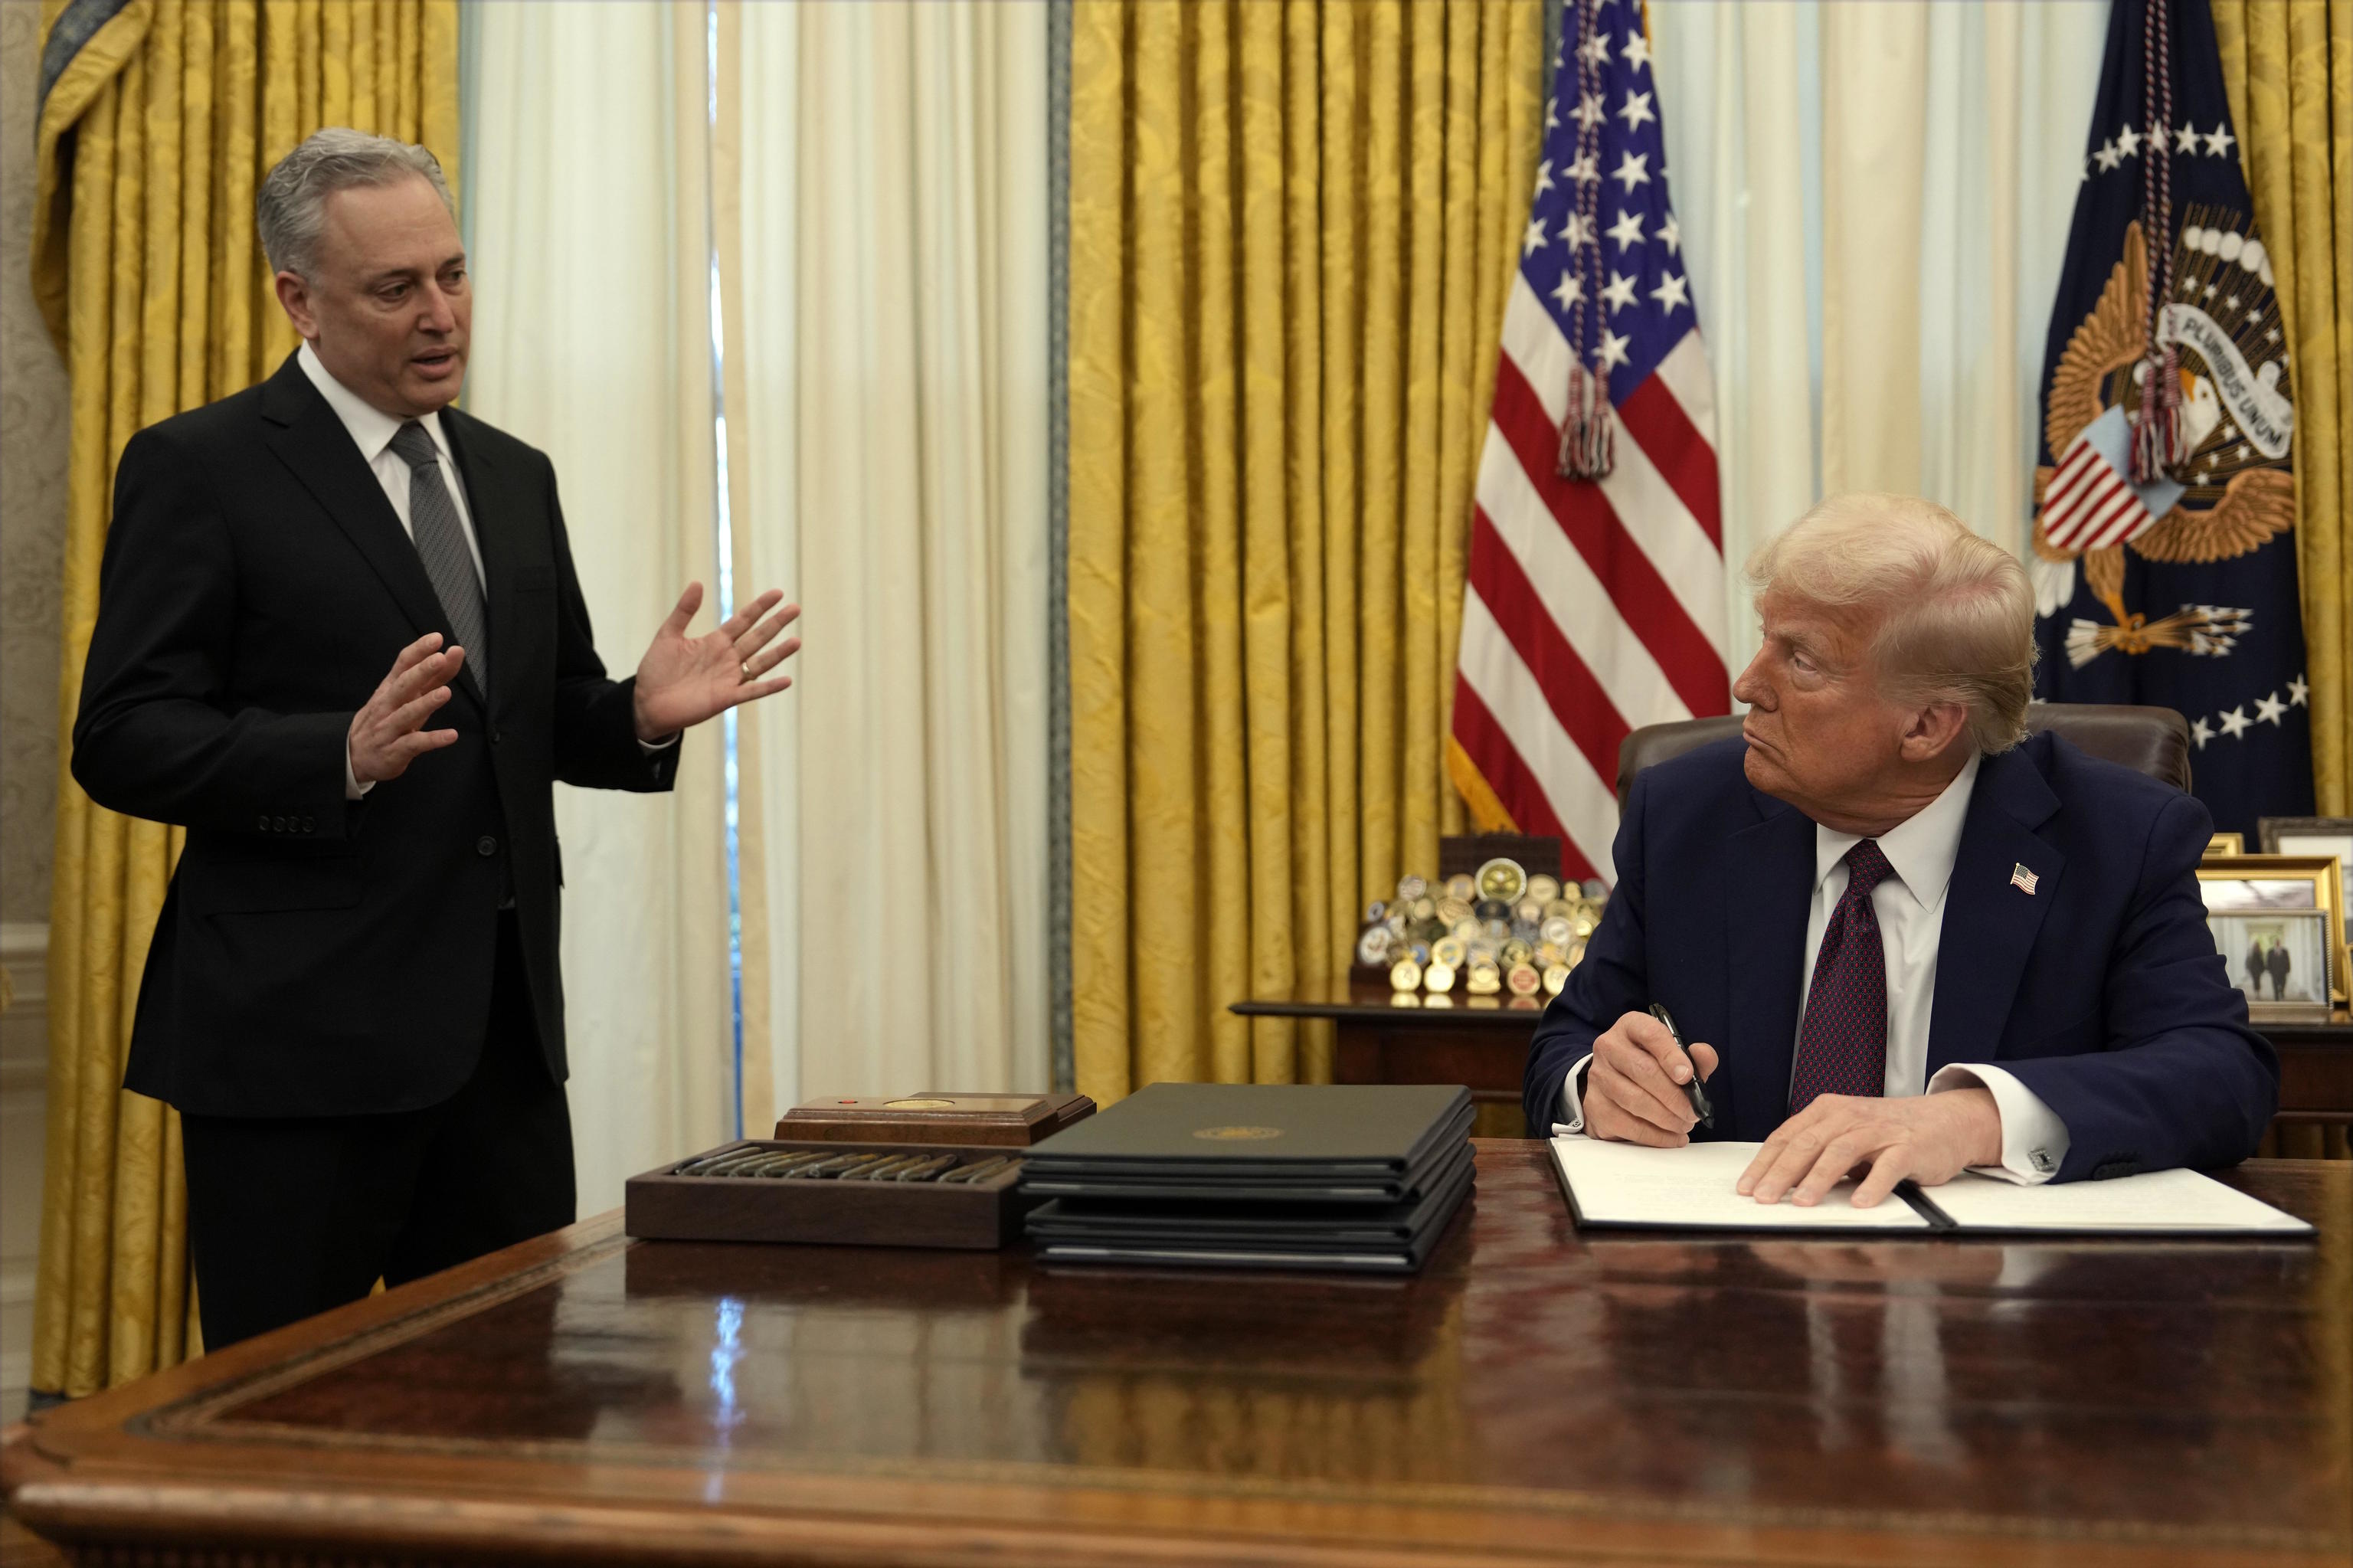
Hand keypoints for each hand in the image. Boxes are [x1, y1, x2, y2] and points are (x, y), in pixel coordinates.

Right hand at [349, 633, 463, 784]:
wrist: (353, 756)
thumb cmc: (386, 719)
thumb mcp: (406, 697)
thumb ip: (432, 677)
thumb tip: (453, 653)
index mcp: (390, 689)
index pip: (402, 665)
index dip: (418, 651)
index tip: (436, 638)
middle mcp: (387, 706)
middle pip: (403, 686)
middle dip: (421, 672)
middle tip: (439, 659)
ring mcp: (389, 728)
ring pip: (406, 714)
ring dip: (425, 703)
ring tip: (445, 693)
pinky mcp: (395, 751)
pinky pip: (414, 744)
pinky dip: (432, 740)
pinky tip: (451, 735)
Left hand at [632, 584, 800, 741]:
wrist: (647, 702)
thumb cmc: (656, 669)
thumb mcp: (668, 635)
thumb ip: (684, 611)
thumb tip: (697, 583)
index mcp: (715, 641)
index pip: (743, 620)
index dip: (760, 607)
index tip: (778, 593)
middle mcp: (727, 658)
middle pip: (757, 637)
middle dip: (776, 623)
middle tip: (795, 608)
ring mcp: (728, 678)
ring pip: (760, 663)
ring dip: (778, 653)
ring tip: (797, 641)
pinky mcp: (725, 698)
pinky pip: (752, 692)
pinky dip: (769, 687)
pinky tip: (786, 680)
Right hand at [1581, 1010, 1718, 1146]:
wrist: (1616, 1083)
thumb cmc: (1652, 1066)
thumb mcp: (1675, 1057)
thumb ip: (1696, 1057)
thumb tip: (1704, 1055)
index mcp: (1631, 1026)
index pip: (1650, 1034)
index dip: (1671, 1055)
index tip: (1688, 1076)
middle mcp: (1609, 1047)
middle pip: (1643, 1070)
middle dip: (1674, 1096)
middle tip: (1692, 1112)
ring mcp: (1598, 1076)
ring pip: (1634, 1100)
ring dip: (1666, 1118)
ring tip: (1684, 1124)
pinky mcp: (1595, 1104)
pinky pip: (1627, 1124)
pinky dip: (1655, 1136)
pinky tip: (1672, 1137)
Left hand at [1736, 1089, 2002, 1208]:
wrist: (1947, 1121)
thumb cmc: (1889, 1132)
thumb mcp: (1847, 1134)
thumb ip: (1818, 1153)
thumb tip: (1781, 1184)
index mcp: (1827, 1111)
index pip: (1787, 1137)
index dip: (1764, 1163)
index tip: (1747, 1187)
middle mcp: (1849, 1116)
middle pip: (1807, 1144)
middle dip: (1781, 1173)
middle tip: (1764, 1198)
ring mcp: (1879, 1130)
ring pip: (1841, 1152)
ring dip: (1819, 1179)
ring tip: (1803, 1203)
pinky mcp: (1909, 1147)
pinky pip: (1888, 1166)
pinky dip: (1872, 1185)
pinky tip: (1860, 1203)